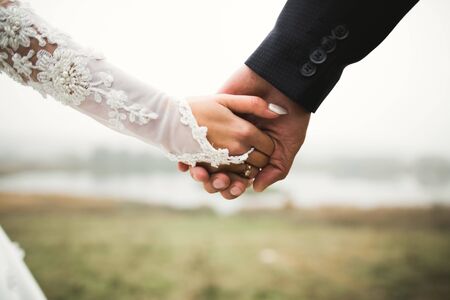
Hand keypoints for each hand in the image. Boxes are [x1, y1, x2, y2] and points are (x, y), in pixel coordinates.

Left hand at [179, 66, 310, 197]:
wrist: (284, 82)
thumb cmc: (292, 114)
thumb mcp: (289, 145)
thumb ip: (276, 169)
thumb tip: (255, 188)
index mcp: (251, 156)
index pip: (237, 179)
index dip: (233, 188)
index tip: (233, 188)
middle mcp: (234, 147)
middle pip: (218, 174)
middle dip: (215, 183)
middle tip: (219, 181)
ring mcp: (221, 133)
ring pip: (203, 161)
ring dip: (200, 173)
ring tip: (202, 173)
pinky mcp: (211, 117)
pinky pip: (192, 139)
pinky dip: (186, 154)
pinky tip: (186, 164)